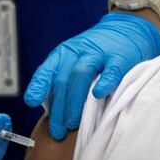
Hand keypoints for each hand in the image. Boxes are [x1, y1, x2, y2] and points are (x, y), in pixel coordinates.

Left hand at [24, 11, 159, 139]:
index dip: (39, 85)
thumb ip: (65, 80)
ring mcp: (100, 53)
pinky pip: (111, 70)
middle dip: (59, 107)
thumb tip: (52, 112)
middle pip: (63, 78)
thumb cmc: (98, 52)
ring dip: (75, 100)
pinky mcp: (120, 57)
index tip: (32, 101)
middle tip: (58, 131)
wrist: (128, 28)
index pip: (48, 69)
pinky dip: (104, 82)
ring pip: (81, 74)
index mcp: (65, 53)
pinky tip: (99, 95)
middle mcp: (79, 51)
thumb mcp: (76, 59)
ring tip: (73, 123)